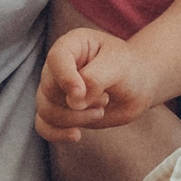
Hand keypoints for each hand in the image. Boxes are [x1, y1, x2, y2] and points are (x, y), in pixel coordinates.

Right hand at [36, 27, 158, 142]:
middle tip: (105, 99)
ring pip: (46, 109)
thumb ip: (96, 79)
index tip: (81, 94)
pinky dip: (56, 133)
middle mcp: (58, 66)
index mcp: (72, 44)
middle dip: (78, 102)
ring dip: (74, 118)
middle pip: (49, 89)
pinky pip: (43, 125)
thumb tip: (74, 102)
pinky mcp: (57, 110)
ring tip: (100, 111)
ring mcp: (55, 89)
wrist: (137, 87)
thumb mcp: (119, 66)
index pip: (57, 58)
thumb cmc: (129, 69)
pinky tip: (76, 135)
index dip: (66, 78)